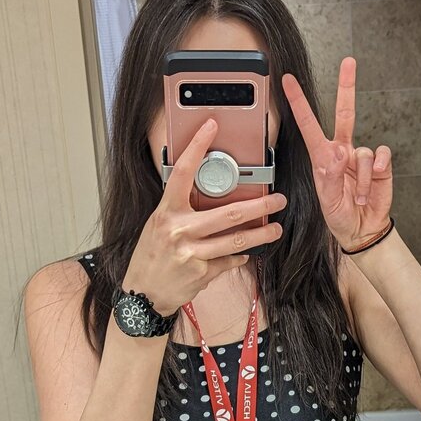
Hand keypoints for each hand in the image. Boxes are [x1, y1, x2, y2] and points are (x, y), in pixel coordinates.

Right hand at [121, 118, 286, 314]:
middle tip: (278, 200)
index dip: (197, 147)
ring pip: (236, 241)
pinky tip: (244, 254)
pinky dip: (238, 258)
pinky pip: (228, 261)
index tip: (211, 126)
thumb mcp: (158, 225)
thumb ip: (181, 211)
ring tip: (275, 228)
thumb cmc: (150, 256)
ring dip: (261, 234)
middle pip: (228, 214)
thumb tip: (208, 197)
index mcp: (166, 212)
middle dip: (259, 206)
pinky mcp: (201, 273)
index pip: (183, 173)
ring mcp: (191, 253)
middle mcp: (179, 230)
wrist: (143, 294)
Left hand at [282, 57, 392, 250]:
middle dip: (347, 87)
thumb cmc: (339, 215)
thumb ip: (332, 176)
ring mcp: (361, 156)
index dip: (299, 103)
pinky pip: (381, 155)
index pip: (309, 125)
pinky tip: (374, 182)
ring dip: (362, 177)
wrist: (361, 230)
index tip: (288, 82)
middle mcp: (342, 151)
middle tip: (349, 62)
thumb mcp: (327, 200)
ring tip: (357, 195)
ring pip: (364, 151)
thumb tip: (341, 152)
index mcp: (322, 157)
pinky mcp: (381, 164)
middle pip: (345, 113)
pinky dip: (377, 170)